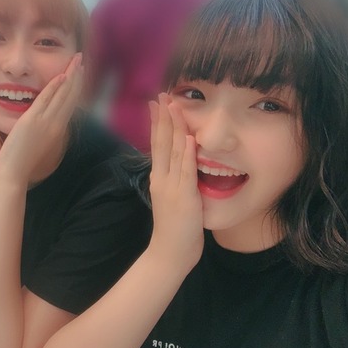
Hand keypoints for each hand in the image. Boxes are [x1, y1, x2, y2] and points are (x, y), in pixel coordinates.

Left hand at [0, 53, 82, 184]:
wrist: (14, 174)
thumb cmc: (22, 161)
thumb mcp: (36, 142)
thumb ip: (41, 130)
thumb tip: (43, 123)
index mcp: (55, 129)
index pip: (68, 103)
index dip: (74, 86)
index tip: (78, 72)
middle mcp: (55, 124)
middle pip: (70, 96)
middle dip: (77, 76)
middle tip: (81, 59)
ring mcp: (46, 123)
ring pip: (62, 96)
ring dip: (71, 77)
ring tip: (77, 61)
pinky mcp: (33, 122)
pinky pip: (46, 101)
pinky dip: (55, 88)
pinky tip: (62, 76)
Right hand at [148, 93, 203, 272]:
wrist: (169, 252)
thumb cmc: (174, 228)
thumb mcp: (171, 198)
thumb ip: (174, 180)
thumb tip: (181, 163)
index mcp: (159, 178)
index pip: (157, 145)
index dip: (158, 123)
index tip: (158, 104)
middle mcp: (162, 178)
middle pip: (162, 142)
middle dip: (163, 117)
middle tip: (161, 95)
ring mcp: (172, 187)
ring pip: (173, 151)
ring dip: (174, 127)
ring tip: (173, 105)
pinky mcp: (185, 196)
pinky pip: (187, 170)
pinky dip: (188, 152)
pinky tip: (189, 136)